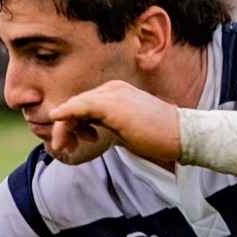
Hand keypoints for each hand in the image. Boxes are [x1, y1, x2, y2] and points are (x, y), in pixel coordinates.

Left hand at [46, 82, 182, 166]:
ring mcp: (112, 94)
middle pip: (76, 105)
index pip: (83, 105)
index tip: (72, 143)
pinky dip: (66, 112)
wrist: (180, 135)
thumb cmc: (157, 136)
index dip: (72, 124)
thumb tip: (85, 132)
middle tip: (61, 147)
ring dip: (63, 127)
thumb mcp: (124, 128)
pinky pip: (82, 106)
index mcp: (115, 92)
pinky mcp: (113, 105)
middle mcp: (112, 89)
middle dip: (64, 127)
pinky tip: (56, 119)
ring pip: (75, 106)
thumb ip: (104, 124)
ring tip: (61, 147)